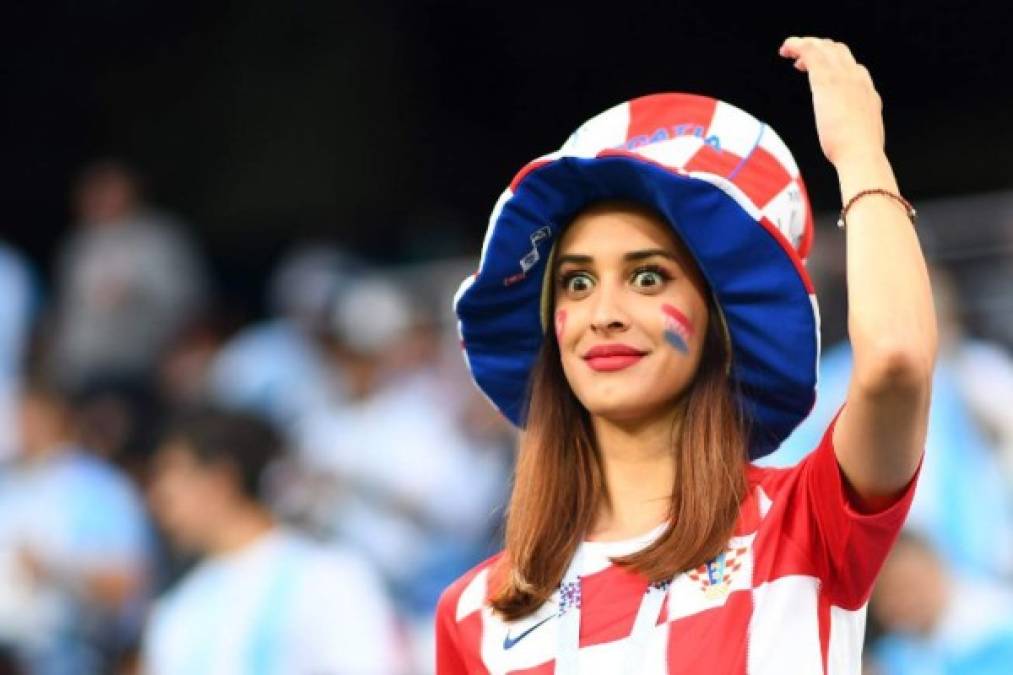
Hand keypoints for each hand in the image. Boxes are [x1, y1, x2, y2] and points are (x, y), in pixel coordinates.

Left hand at [779, 37, 884, 167]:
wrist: (861, 154)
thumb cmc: (857, 154)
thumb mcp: (860, 135)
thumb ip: (853, 128)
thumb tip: (847, 137)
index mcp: (867, 92)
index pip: (852, 67)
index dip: (834, 64)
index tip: (817, 71)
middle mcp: (857, 79)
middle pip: (839, 51)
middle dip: (819, 49)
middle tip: (800, 60)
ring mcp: (843, 77)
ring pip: (824, 47)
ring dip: (805, 45)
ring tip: (788, 51)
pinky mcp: (826, 79)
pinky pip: (810, 52)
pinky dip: (797, 45)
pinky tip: (786, 48)